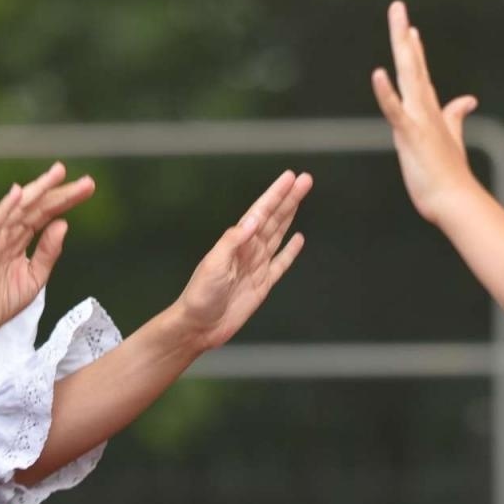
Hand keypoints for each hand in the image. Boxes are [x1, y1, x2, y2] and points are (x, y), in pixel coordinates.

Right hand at [0, 162, 95, 341]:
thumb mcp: (35, 277)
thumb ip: (48, 252)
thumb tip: (63, 225)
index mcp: (21, 240)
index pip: (46, 214)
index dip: (65, 200)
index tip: (86, 188)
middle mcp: (9, 234)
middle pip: (36, 206)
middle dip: (59, 191)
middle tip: (84, 180)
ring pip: (18, 208)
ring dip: (37, 190)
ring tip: (56, 176)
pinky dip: (6, 207)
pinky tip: (19, 194)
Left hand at [174, 170, 310, 350]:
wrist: (198, 326)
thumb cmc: (199, 295)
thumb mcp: (214, 264)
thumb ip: (234, 240)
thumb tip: (254, 219)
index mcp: (236, 242)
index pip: (261, 212)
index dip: (276, 194)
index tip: (290, 177)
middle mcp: (248, 250)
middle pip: (274, 218)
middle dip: (289, 198)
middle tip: (305, 180)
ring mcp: (257, 266)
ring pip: (279, 234)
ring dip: (290, 215)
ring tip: (302, 197)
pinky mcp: (262, 284)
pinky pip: (281, 263)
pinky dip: (291, 251)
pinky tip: (298, 239)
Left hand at [370, 1, 481, 225]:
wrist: (455, 200)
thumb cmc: (450, 175)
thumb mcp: (451, 139)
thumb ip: (456, 117)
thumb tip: (467, 100)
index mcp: (429, 111)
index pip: (419, 72)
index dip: (413, 49)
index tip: (408, 27)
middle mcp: (423, 109)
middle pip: (412, 64)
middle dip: (404, 35)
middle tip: (398, 7)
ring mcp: (418, 120)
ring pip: (409, 77)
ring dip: (403, 50)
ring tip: (400, 24)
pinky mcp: (410, 135)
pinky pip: (395, 110)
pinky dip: (386, 92)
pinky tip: (378, 74)